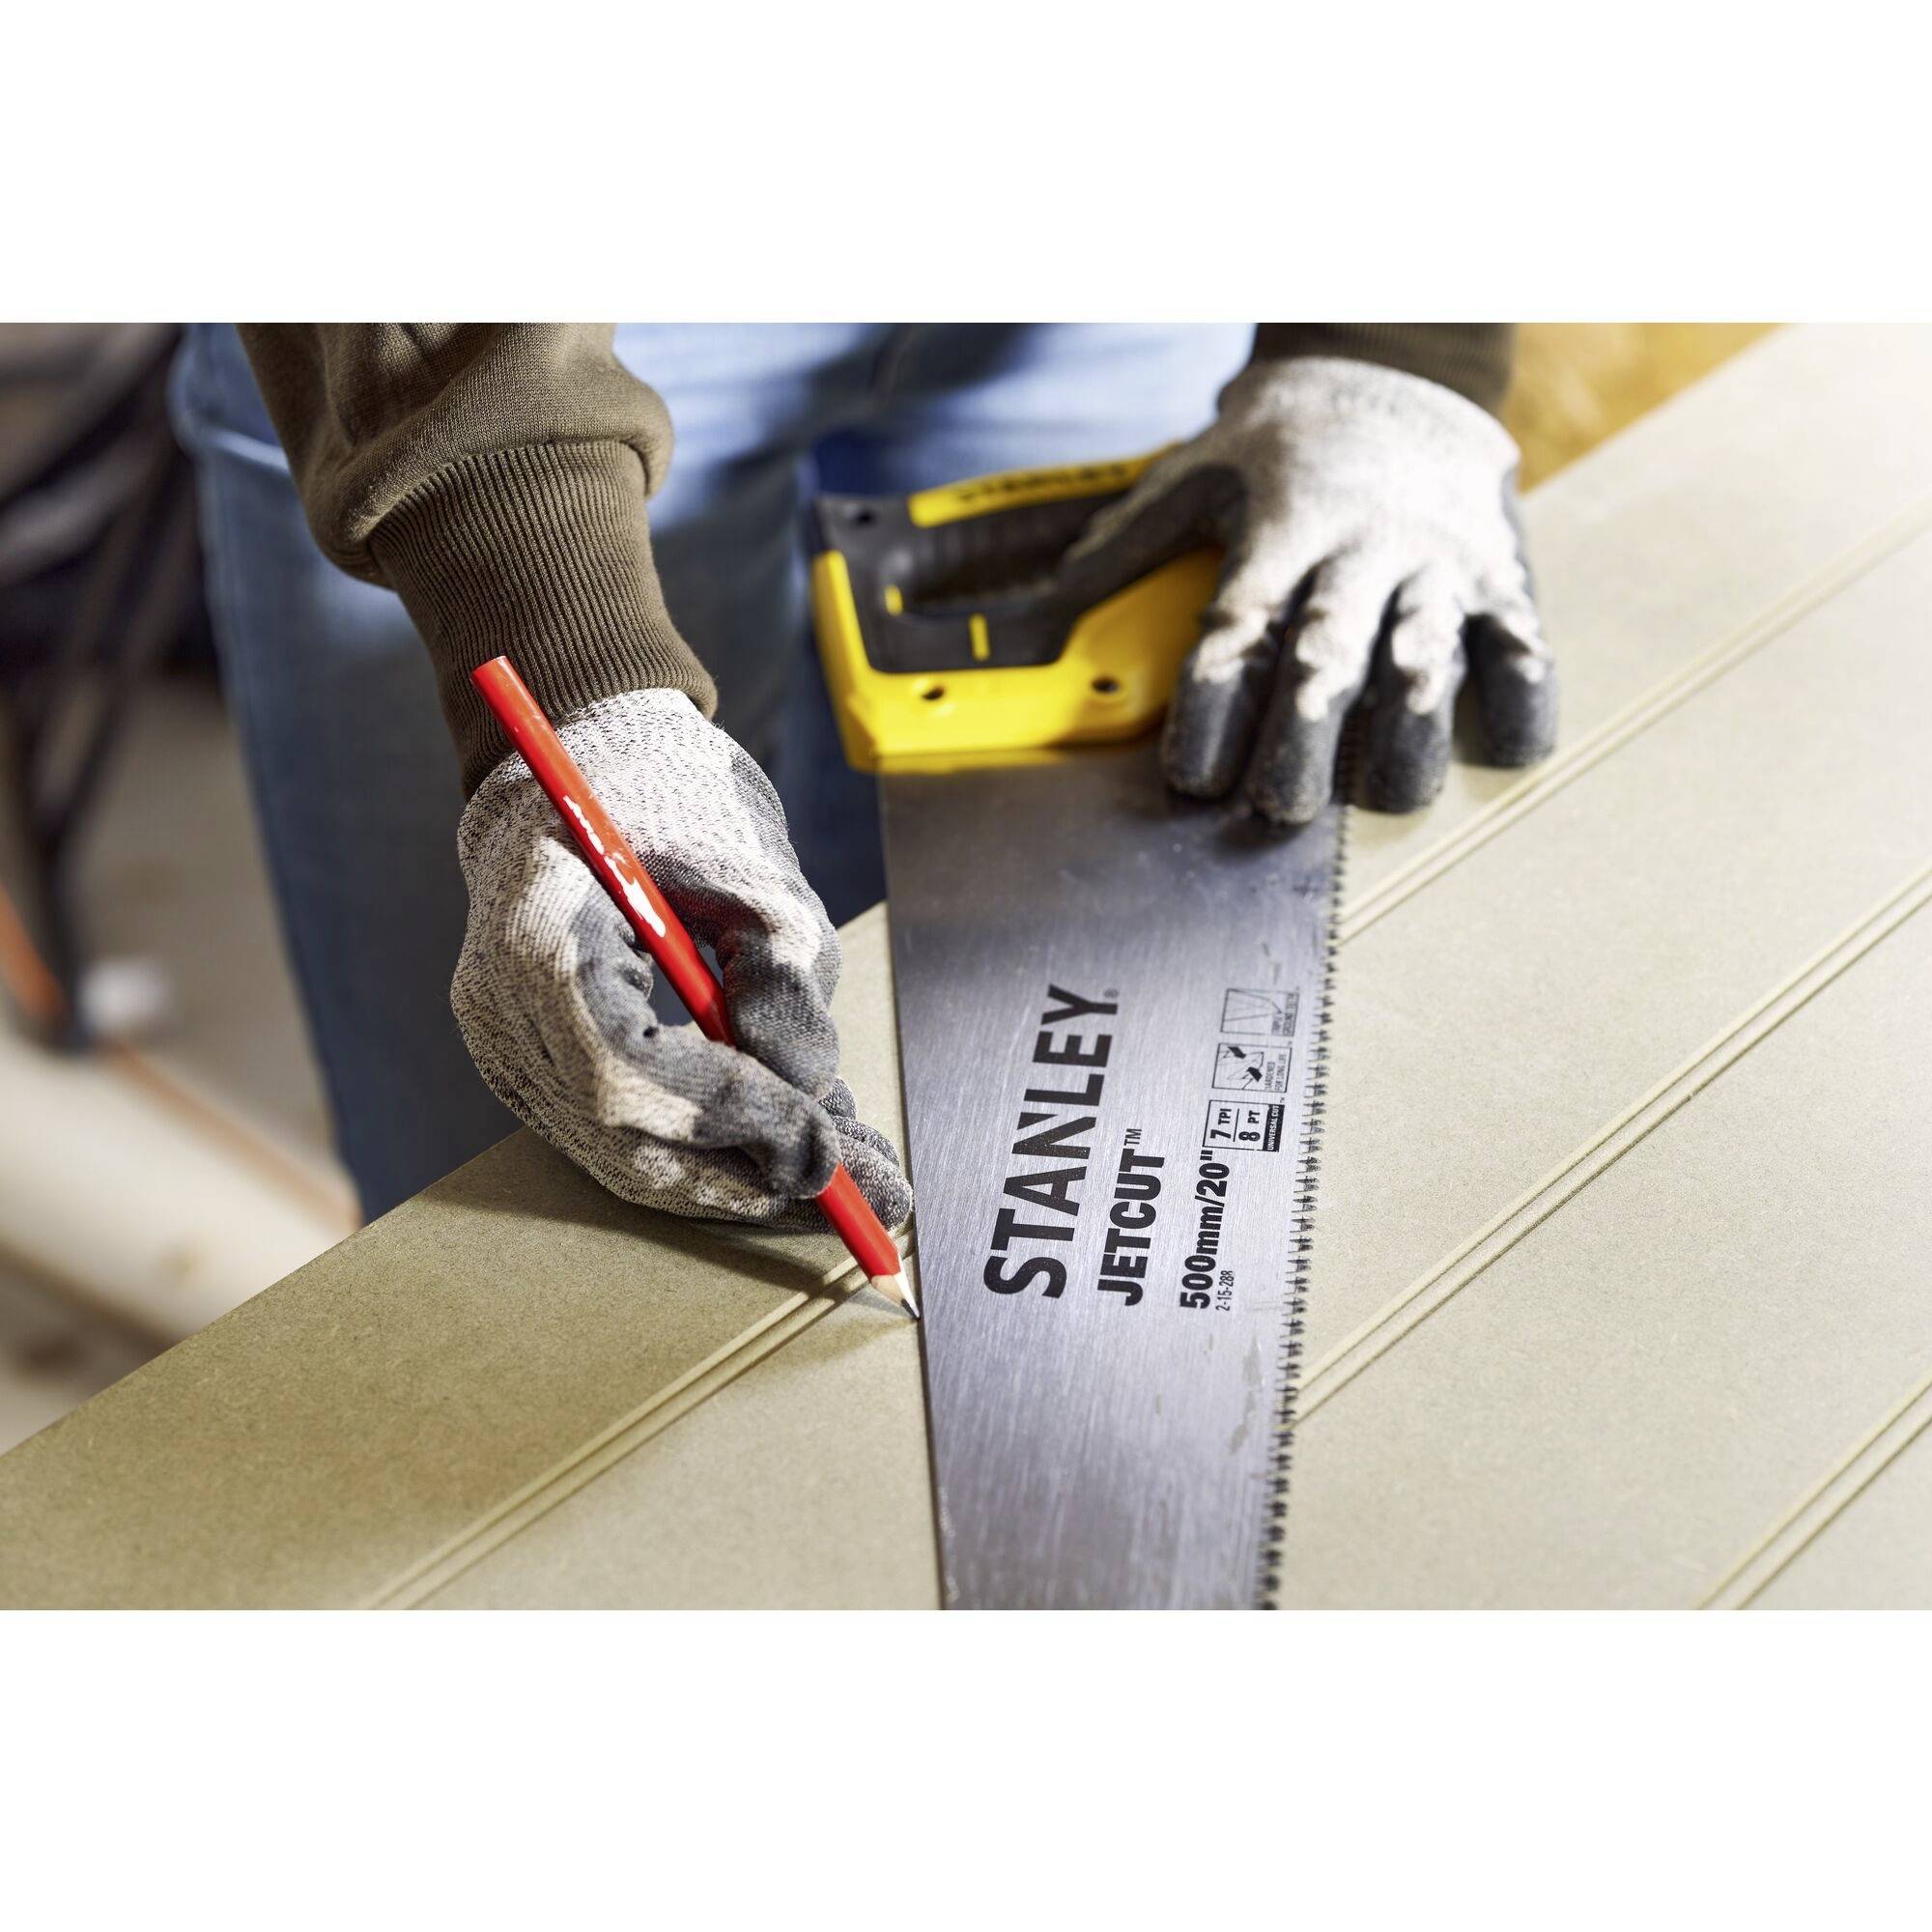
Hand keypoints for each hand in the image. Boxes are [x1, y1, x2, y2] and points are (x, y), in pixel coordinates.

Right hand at [452, 689, 910, 1228]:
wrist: (587, 762)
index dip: (735, 1120)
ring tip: (848, 1180)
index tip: (831, 1144)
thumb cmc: (668, 795)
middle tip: (863, 1194)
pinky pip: (619, 1133)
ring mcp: (506, 1044)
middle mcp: (501, 1008)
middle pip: (622, 1141)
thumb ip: (786, 983)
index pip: (628, 1072)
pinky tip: (788, 1148)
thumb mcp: (755, 870)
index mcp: (541, 938)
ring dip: (740, 1179)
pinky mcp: (534, 1063)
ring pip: (624, 1156)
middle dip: (749, 1178)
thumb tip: (810, 1098)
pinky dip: (707, 1151)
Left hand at [1063, 356, 1555, 823]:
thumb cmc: (1284, 441)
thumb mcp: (1199, 470)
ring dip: (1410, 736)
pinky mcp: (1503, 572)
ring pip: (1430, 658)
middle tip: (1280, 810)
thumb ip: (1132, 542)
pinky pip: (1521, 645)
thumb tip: (1051, 606)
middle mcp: (1363, 545)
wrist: (1400, 365)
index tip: (1191, 777)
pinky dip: (1519, 702)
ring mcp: (1440, 560)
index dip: (1213, 706)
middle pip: (1332, 655)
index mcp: (1282, 524)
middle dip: (1306, 740)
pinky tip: (1499, 753)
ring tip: (1387, 798)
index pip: (1239, 626)